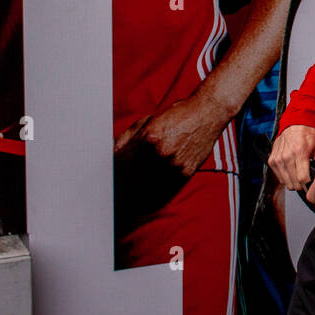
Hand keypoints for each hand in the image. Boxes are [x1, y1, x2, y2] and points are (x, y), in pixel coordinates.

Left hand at [112, 91, 233, 217]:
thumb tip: (112, 152)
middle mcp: (162, 154)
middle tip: (113, 193)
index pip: (123, 163)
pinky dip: (154, 195)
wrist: (207, 113)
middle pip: (134, 178)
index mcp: (149, 139)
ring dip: (135, 194)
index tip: (108, 178)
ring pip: (149, 186)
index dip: (113, 172)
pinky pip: (166, 189)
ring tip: (125, 201)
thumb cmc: (177, 115)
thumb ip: (128, 137)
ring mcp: (176, 165)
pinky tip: (144, 200)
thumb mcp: (148, 121)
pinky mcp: (186, 172)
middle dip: (122, 185)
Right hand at [268, 125, 314, 191]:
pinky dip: (286, 177)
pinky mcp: (272, 161)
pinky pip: (280, 178)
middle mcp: (286, 156)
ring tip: (299, 176)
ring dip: (293, 182)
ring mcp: (278, 159)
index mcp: (299, 152)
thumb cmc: (307, 136)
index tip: (311, 182)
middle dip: (302, 185)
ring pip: (286, 182)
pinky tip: (292, 171)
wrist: (294, 126)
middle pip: (294, 183)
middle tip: (306, 180)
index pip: (302, 178)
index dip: (308, 184)